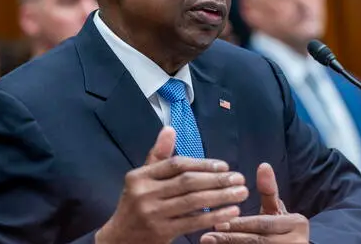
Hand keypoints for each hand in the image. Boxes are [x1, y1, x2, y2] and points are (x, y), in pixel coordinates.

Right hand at [95, 126, 248, 243]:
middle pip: (187, 182)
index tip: (224, 166)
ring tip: (241, 193)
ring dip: (221, 197)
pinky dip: (214, 216)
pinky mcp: (161, 233)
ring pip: (193, 202)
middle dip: (217, 180)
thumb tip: (169, 129)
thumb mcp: (140, 179)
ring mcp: (153, 214)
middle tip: (240, 178)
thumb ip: (158, 156)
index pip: (176, 165)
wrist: (118, 240)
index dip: (202, 164)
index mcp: (140, 176)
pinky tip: (231, 212)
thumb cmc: (135, 205)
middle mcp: (144, 193)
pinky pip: (193, 222)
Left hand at [200, 163, 308, 243]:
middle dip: (231, 237)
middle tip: (208, 236)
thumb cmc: (279, 229)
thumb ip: (268, 190)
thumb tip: (263, 165)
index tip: (217, 223)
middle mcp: (298, 240)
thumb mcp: (275, 210)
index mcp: (297, 223)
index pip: (263, 223)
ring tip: (209, 242)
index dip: (240, 224)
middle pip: (258, 239)